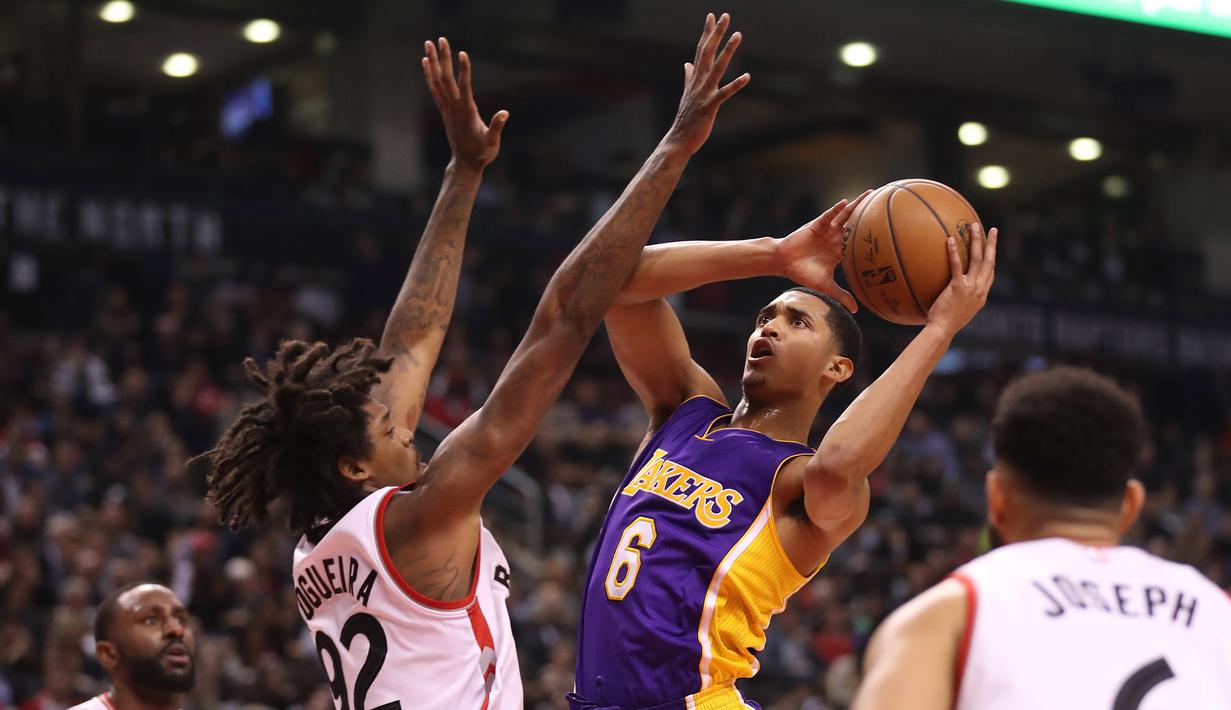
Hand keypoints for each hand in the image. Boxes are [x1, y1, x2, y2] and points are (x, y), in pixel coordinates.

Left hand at [422, 38, 508, 169]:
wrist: (465, 164)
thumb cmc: (482, 154)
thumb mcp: (492, 143)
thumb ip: (496, 127)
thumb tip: (504, 113)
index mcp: (467, 112)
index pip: (464, 87)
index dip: (464, 70)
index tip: (462, 53)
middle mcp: (454, 108)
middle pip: (446, 79)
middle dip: (444, 58)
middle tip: (441, 38)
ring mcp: (447, 109)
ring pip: (437, 81)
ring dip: (433, 61)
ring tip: (428, 43)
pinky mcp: (445, 111)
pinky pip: (434, 89)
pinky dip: (429, 75)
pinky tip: (427, 62)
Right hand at [663, 13, 750, 155]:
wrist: (678, 140)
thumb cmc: (686, 119)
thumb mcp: (687, 94)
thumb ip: (688, 77)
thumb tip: (687, 64)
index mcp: (695, 78)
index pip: (701, 49)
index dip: (707, 32)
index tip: (712, 16)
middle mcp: (698, 82)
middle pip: (708, 52)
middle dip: (716, 34)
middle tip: (725, 16)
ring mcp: (704, 94)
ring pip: (717, 68)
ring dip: (728, 51)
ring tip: (738, 34)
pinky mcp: (710, 107)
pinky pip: (725, 93)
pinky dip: (736, 84)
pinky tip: (747, 76)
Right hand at [775, 190, 874, 312]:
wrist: (784, 263)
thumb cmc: (803, 273)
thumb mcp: (826, 285)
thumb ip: (841, 295)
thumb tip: (856, 310)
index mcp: (840, 250)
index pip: (859, 240)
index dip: (872, 235)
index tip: (888, 231)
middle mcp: (836, 237)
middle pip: (856, 223)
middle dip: (869, 213)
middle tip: (886, 203)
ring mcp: (827, 230)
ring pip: (845, 216)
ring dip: (856, 205)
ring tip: (870, 193)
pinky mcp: (816, 225)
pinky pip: (828, 216)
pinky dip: (835, 210)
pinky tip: (844, 203)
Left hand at [926, 223, 997, 334]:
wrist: (942, 331)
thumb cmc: (945, 324)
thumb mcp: (959, 311)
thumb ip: (960, 299)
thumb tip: (951, 294)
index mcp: (981, 296)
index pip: (990, 273)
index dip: (992, 259)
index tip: (992, 247)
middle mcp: (980, 290)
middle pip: (989, 261)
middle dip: (992, 244)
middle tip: (992, 230)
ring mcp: (971, 288)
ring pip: (977, 259)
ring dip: (977, 241)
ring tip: (973, 226)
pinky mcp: (958, 287)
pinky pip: (956, 266)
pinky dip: (954, 252)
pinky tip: (950, 240)